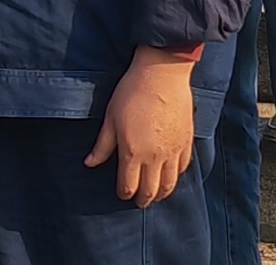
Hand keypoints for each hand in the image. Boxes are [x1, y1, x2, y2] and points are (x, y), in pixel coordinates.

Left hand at [83, 46, 197, 205]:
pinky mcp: (186, 142)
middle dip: (143, 200)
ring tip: (156, 195)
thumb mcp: (110, 118)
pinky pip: (182, 168)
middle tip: (139, 202)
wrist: (161, 73)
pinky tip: (171, 176)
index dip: (124, 193)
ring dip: (161, 193)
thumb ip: (102, 145)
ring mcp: (173, 151)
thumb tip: (89, 163)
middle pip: (150, 191)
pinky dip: (176, 177)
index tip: (122, 193)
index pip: (128, 186)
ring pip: (170, 184)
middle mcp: (154, 157)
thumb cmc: (131, 92)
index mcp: (132, 153)